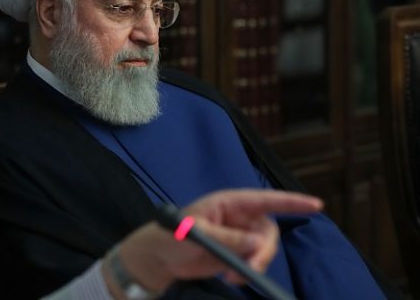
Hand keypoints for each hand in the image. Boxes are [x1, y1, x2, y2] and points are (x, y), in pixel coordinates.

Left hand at [101, 189, 322, 297]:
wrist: (161, 257)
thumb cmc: (173, 234)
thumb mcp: (198, 233)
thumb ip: (228, 237)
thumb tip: (259, 243)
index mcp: (230, 202)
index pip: (265, 199)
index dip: (291, 202)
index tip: (316, 205)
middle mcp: (239, 218)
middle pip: (268, 232)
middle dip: (264, 252)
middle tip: (251, 268)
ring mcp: (239, 236)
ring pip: (263, 250)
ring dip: (254, 264)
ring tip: (231, 276)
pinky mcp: (237, 254)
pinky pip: (253, 263)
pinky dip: (247, 272)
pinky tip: (230, 277)